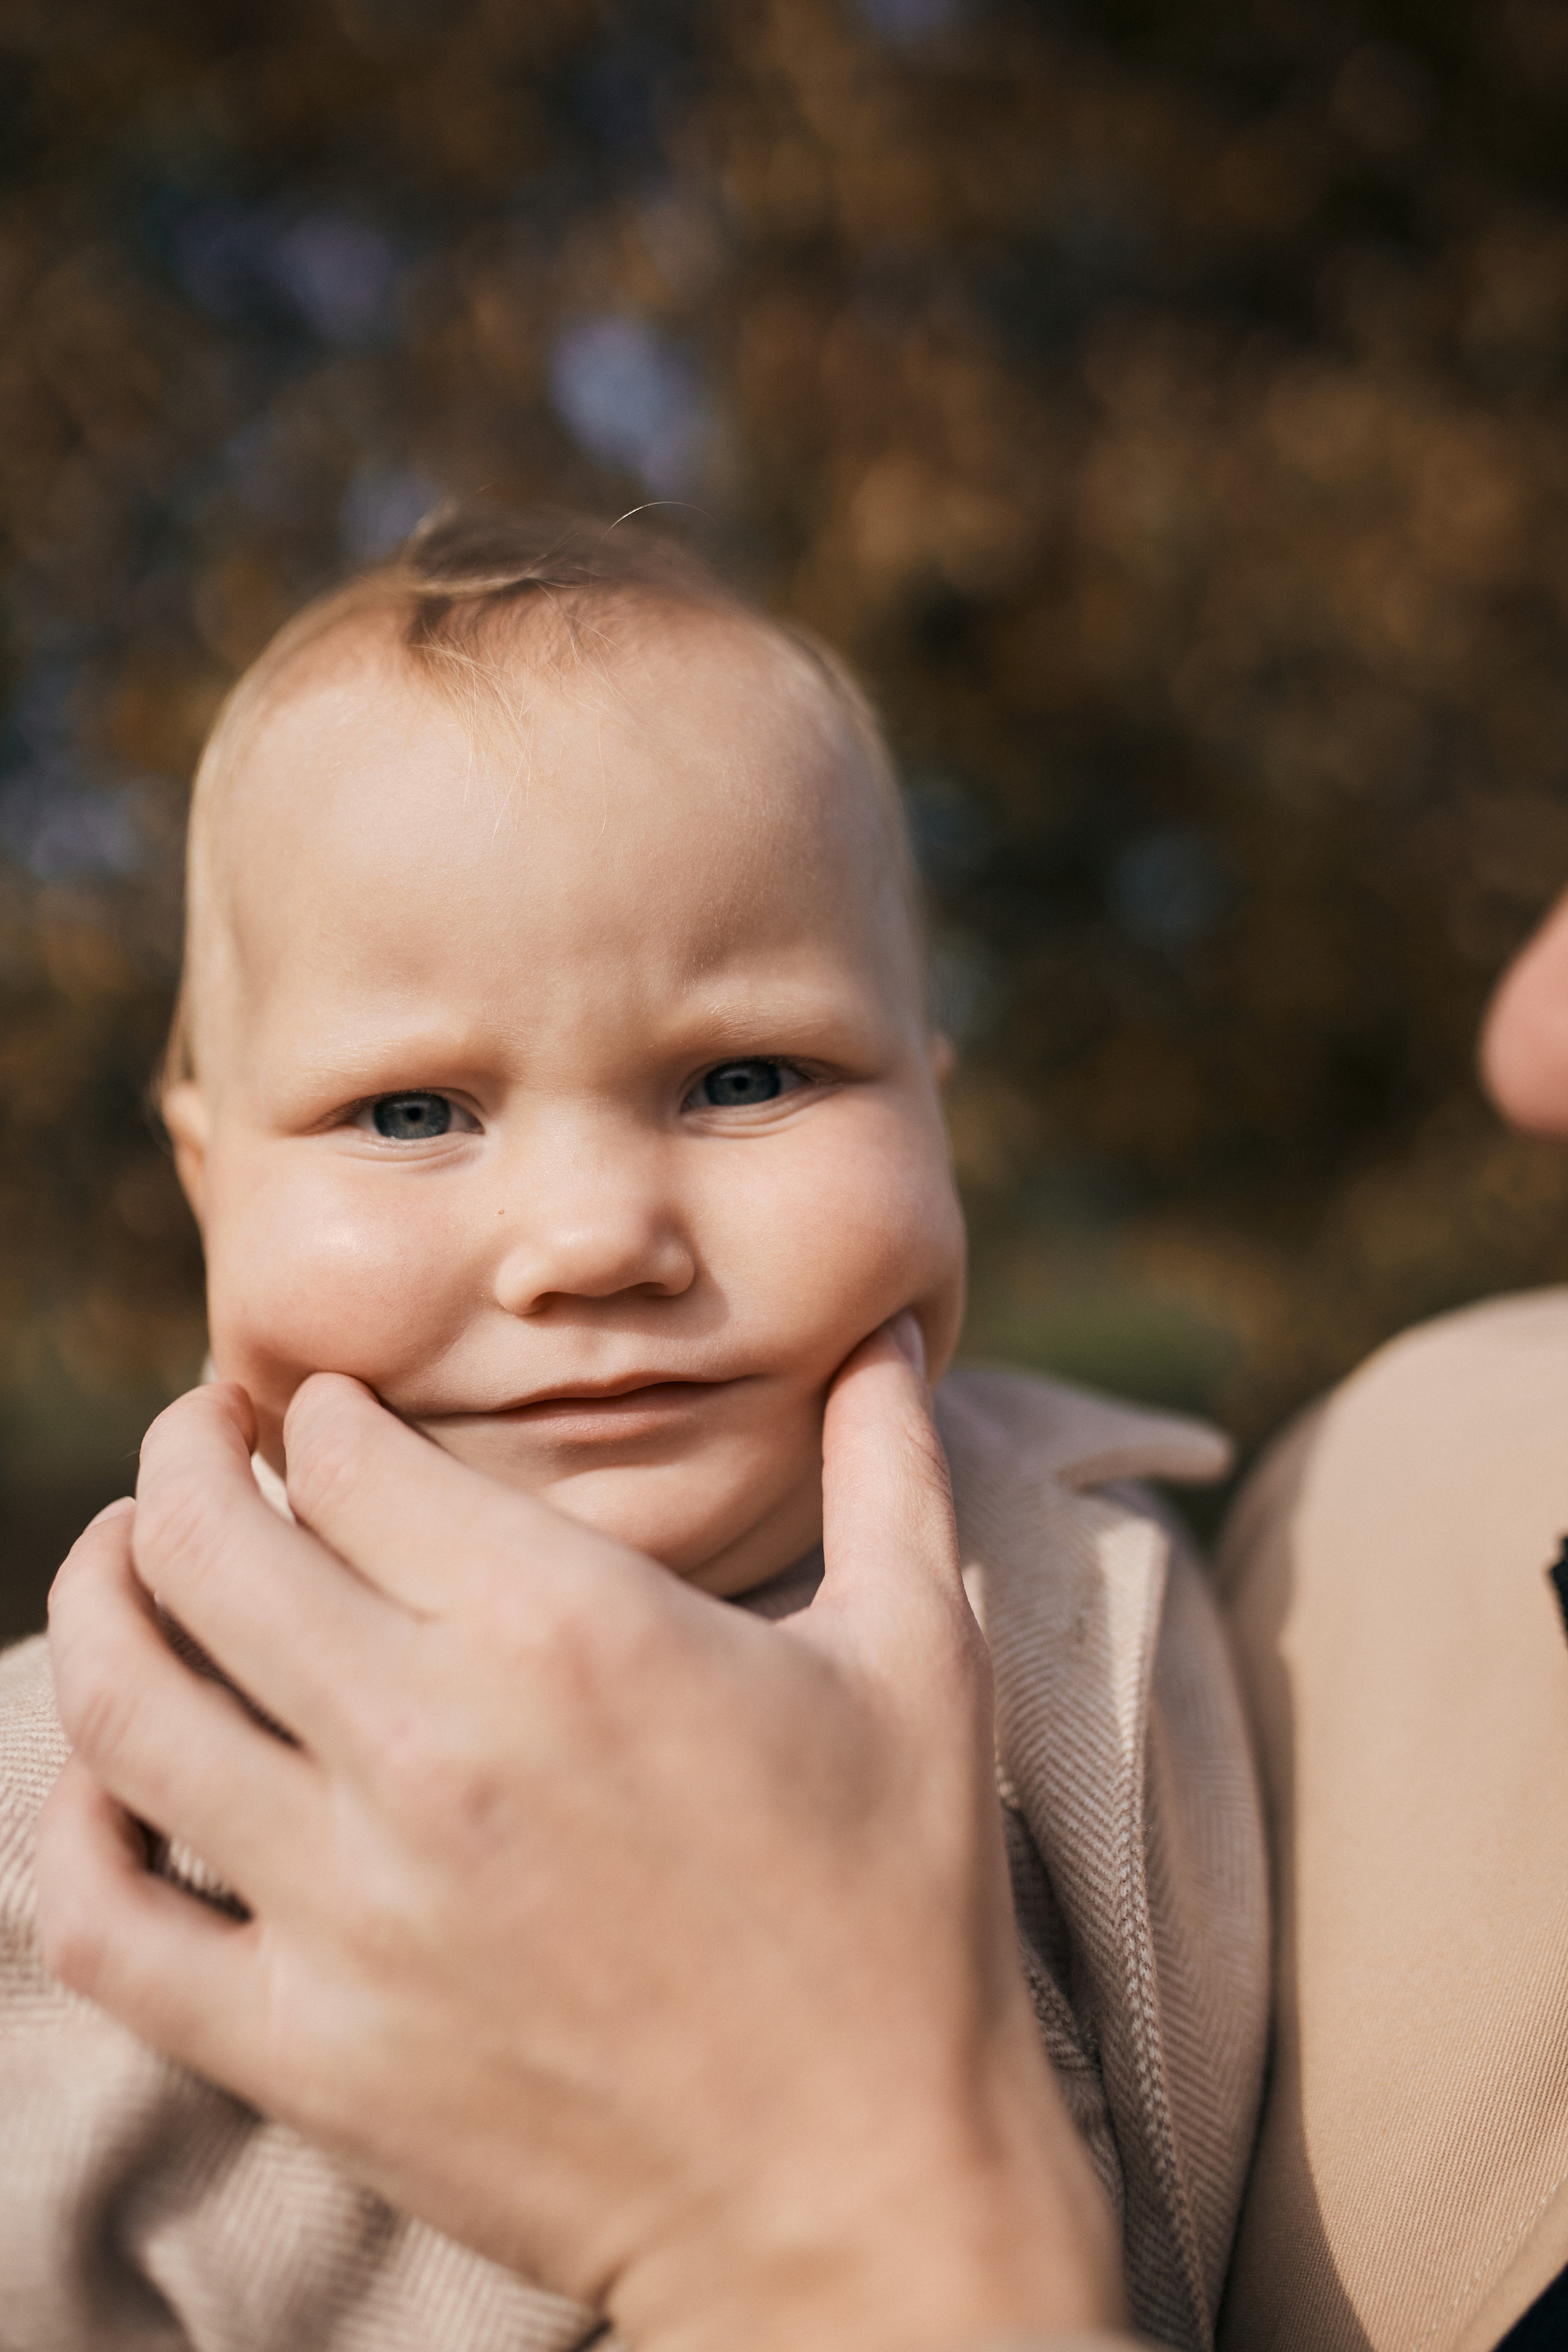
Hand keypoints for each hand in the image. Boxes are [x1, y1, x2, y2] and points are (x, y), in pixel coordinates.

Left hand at [38, 1323, 1122, 2351]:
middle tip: (199, 1445)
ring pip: (128, 1710)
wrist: (863, 2190)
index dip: (321, 1407)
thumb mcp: (923, 1658)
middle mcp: (436, 1748)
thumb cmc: (902, 1905)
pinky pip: (109, 1923)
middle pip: (205, 1546)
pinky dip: (73, 1828)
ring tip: (121, 1562)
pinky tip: (112, 1777)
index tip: (330, 1411)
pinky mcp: (308, 2052)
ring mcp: (352, 1909)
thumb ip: (888, 1467)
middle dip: (181, 1462)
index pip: (348, 1453)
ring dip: (97, 1603)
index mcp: (573, 1631)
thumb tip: (889, 1329)